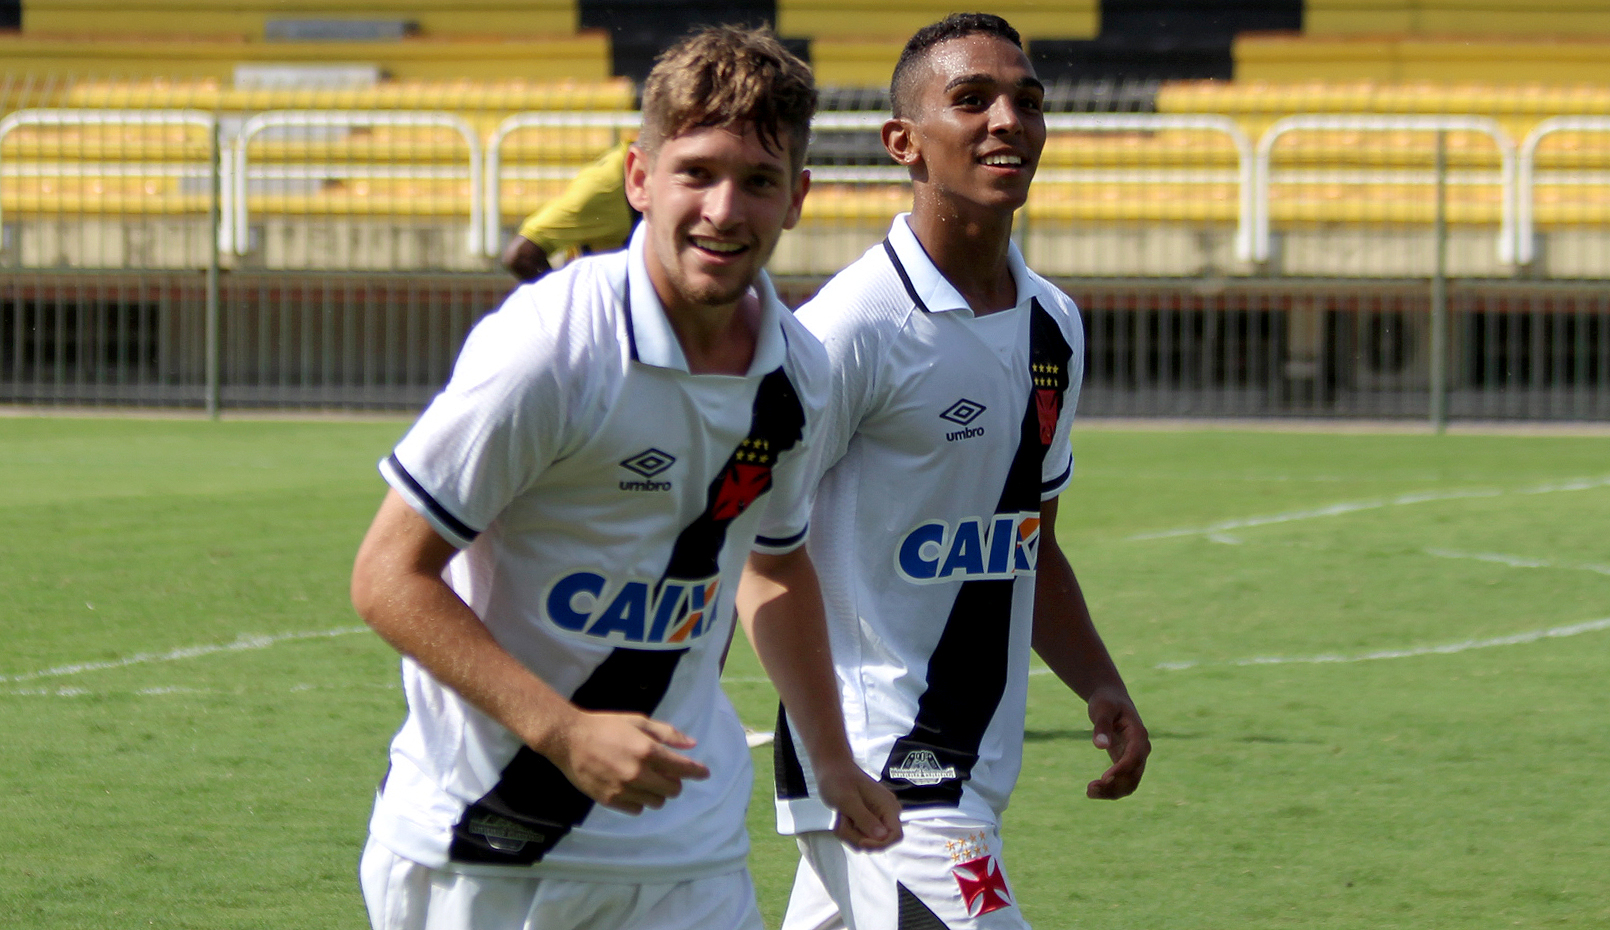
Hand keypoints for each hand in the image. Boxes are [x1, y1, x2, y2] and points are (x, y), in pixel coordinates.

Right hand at [543, 711, 710, 814]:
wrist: (569, 740)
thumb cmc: (606, 726)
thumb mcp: (638, 722)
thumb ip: (667, 734)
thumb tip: (691, 745)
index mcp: (647, 751)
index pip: (682, 768)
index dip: (697, 772)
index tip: (704, 773)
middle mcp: (638, 773)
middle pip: (672, 790)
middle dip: (675, 783)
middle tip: (668, 775)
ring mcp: (623, 789)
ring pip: (656, 802)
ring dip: (658, 793)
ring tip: (648, 781)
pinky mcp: (610, 800)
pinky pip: (636, 809)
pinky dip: (640, 801)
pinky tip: (633, 789)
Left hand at [815, 759, 903, 850]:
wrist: (831, 769)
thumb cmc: (838, 779)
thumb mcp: (847, 800)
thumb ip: (864, 818)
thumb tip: (883, 837)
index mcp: (887, 805)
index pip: (895, 835)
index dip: (880, 844)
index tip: (861, 842)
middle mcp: (886, 813)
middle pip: (878, 842)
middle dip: (857, 837)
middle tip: (843, 822)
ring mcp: (876, 818)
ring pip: (866, 841)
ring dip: (849, 834)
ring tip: (841, 818)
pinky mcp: (867, 821)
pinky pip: (860, 837)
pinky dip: (848, 832)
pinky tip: (841, 820)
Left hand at [1085, 687, 1149, 799]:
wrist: (1111, 699)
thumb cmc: (1106, 701)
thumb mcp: (1102, 708)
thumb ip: (1102, 725)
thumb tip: (1100, 746)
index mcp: (1139, 734)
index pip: (1134, 757)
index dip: (1121, 769)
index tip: (1103, 778)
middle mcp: (1141, 749)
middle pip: (1134, 775)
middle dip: (1114, 785)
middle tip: (1089, 789)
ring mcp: (1136, 758)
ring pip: (1130, 783)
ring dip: (1112, 791)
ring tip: (1089, 792)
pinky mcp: (1126, 762)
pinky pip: (1123, 781)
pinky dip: (1110, 788)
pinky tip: (1092, 790)